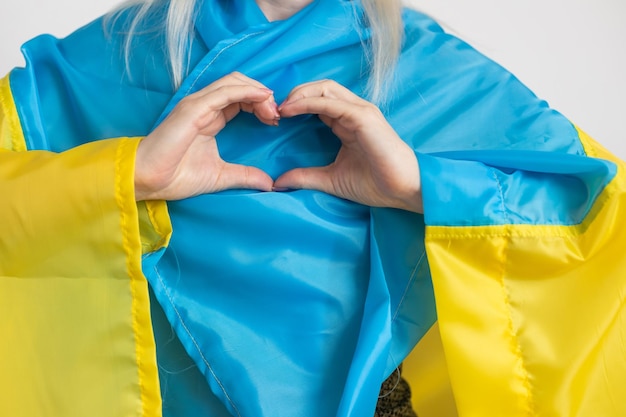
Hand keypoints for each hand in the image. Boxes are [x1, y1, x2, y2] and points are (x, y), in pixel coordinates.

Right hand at [134, 72, 278, 200]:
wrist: (149, 180)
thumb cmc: (177, 176)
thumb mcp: (221, 176)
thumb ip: (245, 176)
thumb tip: (270, 184)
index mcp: (210, 117)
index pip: (241, 98)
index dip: (261, 105)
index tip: (275, 121)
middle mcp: (204, 105)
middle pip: (240, 84)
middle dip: (263, 96)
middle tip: (277, 114)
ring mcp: (198, 104)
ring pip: (234, 82)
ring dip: (258, 92)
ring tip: (272, 109)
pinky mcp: (194, 108)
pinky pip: (225, 92)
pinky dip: (246, 91)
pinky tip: (262, 99)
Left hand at [275, 80, 422, 212]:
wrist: (402, 190)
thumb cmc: (375, 183)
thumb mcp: (331, 180)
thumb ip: (305, 176)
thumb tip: (278, 181)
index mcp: (347, 121)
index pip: (317, 101)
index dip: (295, 105)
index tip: (275, 119)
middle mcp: (353, 111)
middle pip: (318, 88)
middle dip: (293, 94)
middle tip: (273, 110)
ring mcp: (359, 111)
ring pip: (323, 88)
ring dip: (298, 94)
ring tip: (280, 108)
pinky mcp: (363, 116)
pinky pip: (330, 101)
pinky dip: (308, 102)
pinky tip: (291, 111)